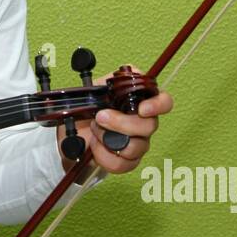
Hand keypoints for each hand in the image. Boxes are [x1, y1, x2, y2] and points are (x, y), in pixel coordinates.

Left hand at [54, 65, 173, 174]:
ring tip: (94, 130)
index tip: (142, 108)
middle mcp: (143, 122)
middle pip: (150, 126)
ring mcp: (137, 143)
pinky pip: (123, 164)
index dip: (158, 105)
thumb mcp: (96, 88)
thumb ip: (113, 80)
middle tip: (100, 117)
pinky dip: (104, 155)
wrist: (72, 133)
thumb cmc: (87, 110)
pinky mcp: (127, 161)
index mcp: (139, 102)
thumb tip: (127, 73)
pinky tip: (95, 146)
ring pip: (136, 147)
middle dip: (121, 122)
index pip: (164, 102)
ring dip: (108, 138)